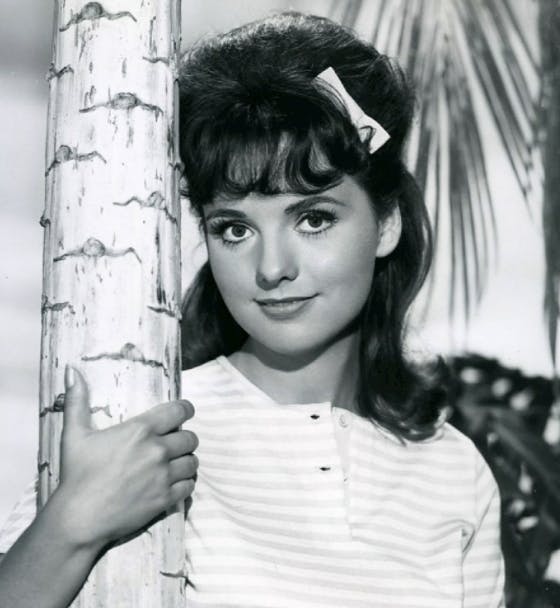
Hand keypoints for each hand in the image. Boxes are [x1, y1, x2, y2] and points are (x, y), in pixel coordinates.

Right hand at [54, 366, 197, 548]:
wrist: (80, 517)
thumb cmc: (77, 474)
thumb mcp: (74, 434)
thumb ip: (77, 400)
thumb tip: (72, 372)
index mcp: (141, 430)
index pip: (180, 410)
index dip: (185, 410)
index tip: (182, 413)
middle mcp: (157, 450)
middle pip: (190, 437)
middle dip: (184, 438)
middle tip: (173, 443)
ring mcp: (164, 476)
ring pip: (193, 461)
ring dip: (186, 460)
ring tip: (175, 463)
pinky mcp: (165, 498)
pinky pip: (190, 485)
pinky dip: (186, 482)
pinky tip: (176, 482)